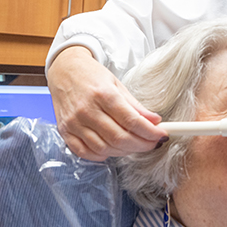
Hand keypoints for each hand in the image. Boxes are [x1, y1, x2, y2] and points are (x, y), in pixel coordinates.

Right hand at [47, 46, 166, 160]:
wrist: (65, 71)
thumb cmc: (93, 76)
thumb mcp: (118, 85)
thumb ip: (136, 106)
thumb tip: (155, 121)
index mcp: (104, 95)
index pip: (132, 121)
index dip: (150, 132)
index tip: (162, 135)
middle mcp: (87, 110)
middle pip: (119, 138)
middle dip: (142, 145)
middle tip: (153, 144)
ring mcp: (74, 123)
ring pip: (104, 148)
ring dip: (124, 151)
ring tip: (136, 145)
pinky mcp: (64, 131)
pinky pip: (84, 152)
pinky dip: (102, 155)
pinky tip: (113, 150)